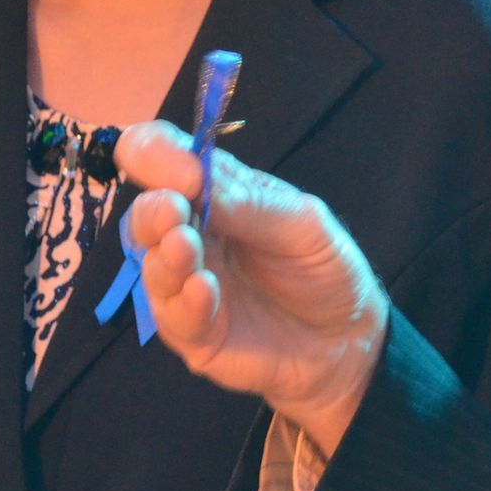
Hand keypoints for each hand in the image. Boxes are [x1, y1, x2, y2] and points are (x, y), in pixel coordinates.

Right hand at [118, 122, 388, 455]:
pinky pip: (174, 316)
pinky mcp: (191, 333)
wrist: (346, 335)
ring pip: (150, 266)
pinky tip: (205, 289)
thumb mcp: (301, 223)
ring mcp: (185, 285)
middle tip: (174, 209)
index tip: (179, 170)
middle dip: (153, 210)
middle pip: (144, 215)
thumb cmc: (321, 266)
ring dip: (166, 255)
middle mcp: (189, 234)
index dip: (154, 155)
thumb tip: (194, 177)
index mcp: (212, 192)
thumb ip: (248, 203)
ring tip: (185, 245)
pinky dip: (186, 301)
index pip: (159, 158)